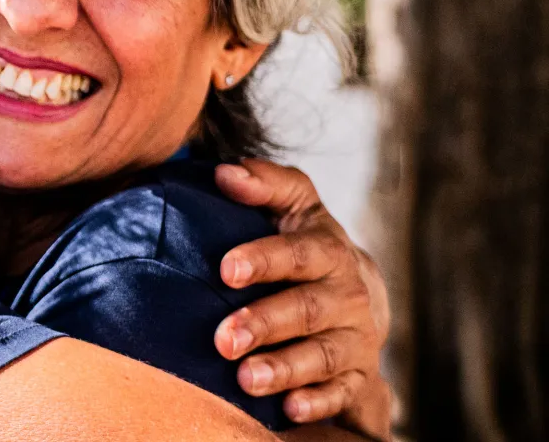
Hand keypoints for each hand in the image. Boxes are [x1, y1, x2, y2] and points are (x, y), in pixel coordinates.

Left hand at [213, 160, 392, 439]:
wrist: (358, 295)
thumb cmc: (307, 245)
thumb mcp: (293, 208)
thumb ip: (265, 184)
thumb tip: (224, 172)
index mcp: (328, 251)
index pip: (299, 252)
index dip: (264, 258)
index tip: (226, 269)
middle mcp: (348, 295)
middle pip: (308, 309)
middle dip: (266, 323)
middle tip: (223, 339)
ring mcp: (355, 338)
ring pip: (323, 356)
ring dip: (285, 368)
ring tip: (245, 379)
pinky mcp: (358, 376)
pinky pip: (342, 393)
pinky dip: (318, 402)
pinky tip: (289, 408)